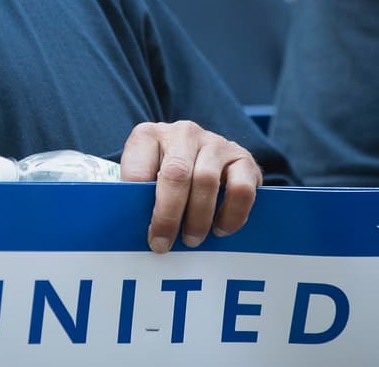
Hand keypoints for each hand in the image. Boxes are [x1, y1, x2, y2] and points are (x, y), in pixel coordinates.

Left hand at [120, 120, 261, 252]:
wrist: (203, 157)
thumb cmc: (167, 176)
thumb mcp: (146, 179)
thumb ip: (139, 196)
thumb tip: (135, 229)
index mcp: (149, 136)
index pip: (138, 169)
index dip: (137, 204)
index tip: (144, 232)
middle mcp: (183, 133)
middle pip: (176, 173)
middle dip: (168, 216)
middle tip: (164, 244)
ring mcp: (215, 143)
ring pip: (207, 180)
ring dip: (198, 218)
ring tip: (192, 239)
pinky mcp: (243, 159)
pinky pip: (241, 189)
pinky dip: (231, 215)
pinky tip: (221, 229)